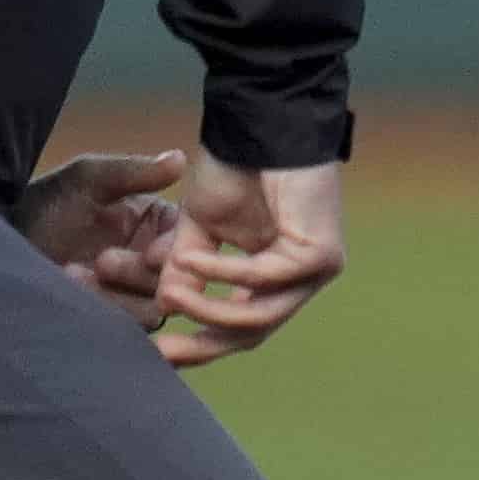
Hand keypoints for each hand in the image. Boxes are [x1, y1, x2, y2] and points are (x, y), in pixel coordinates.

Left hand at [9, 150, 185, 319]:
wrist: (1, 246)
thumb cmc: (43, 205)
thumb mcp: (86, 180)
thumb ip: (132, 171)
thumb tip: (180, 157)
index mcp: (158, 223)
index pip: (188, 239)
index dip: (177, 250)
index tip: (152, 252)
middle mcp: (155, 259)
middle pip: (178, 278)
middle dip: (140, 273)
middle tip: (102, 261)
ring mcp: (137, 292)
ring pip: (157, 306)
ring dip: (119, 295)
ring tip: (74, 275)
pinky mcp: (118, 319)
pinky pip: (132, 327)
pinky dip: (105, 311)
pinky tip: (72, 290)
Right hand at [153, 155, 347, 366]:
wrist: (264, 124)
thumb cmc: (235, 168)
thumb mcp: (200, 227)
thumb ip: (187, 268)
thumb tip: (165, 305)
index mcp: (272, 279)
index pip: (239, 328)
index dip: (200, 344)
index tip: (157, 355)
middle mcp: (298, 281)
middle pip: (251, 333)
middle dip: (203, 343)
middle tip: (161, 351)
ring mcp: (315, 271)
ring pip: (259, 315)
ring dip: (207, 308)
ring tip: (170, 294)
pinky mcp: (322, 255)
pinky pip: (263, 277)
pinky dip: (222, 272)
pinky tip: (191, 261)